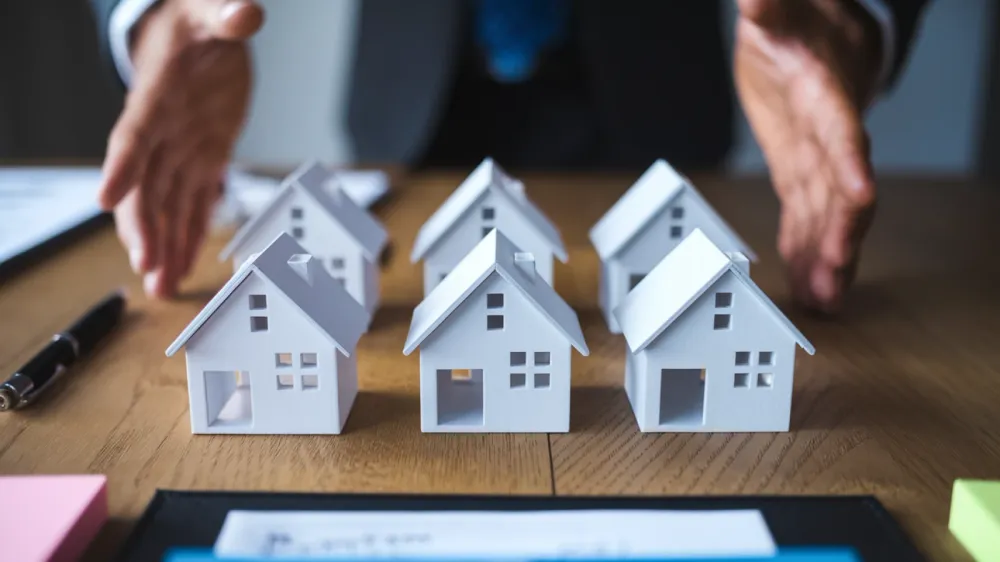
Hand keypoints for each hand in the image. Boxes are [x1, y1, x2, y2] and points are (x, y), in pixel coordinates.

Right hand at [100, 0, 263, 297]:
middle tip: (144, 264)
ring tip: (161, 284)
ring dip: (163, 243)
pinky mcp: (205, 158)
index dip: (121, 167)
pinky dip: (189, 235)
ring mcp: (181, 149)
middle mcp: (163, 131)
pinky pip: (194, 203)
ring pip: (166, 204)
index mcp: (156, 96)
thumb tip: (245, 14)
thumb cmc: (196, 20)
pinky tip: (183, 267)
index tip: (106, 200)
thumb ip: (225, 15)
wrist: (198, 32)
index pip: (134, 135)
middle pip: (146, 185)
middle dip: (144, 226)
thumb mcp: (211, 11)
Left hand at [734, 0, 880, 312]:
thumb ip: (770, 8)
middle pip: (840, 185)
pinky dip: (804, 248)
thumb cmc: (798, 23)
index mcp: (824, 91)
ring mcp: (815, 156)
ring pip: (826, 210)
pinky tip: (806, 283)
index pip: (842, 128)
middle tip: (835, 274)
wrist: (819, 37)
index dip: (851, 161)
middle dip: (841, 230)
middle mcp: (828, 132)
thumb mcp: (778, 11)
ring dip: (825, 253)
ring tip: (824, 299)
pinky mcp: (798, 169)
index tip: (862, 194)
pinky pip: (804, 214)